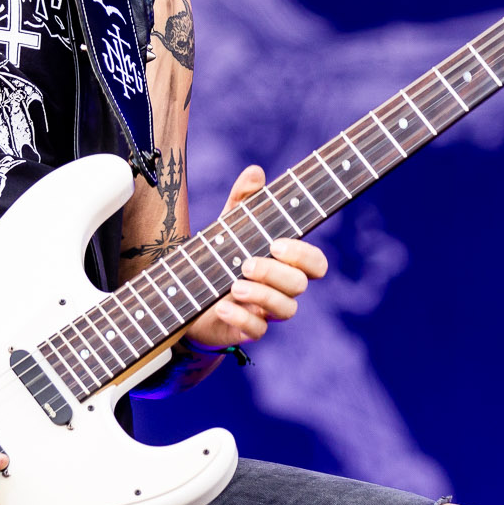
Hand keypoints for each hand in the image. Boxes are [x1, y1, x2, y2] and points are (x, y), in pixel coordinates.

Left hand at [185, 165, 328, 350]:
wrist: (188, 294)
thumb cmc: (220, 255)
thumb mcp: (228, 226)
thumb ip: (242, 201)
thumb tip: (255, 172)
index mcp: (285, 263)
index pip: (315, 264)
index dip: (304, 256)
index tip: (277, 244)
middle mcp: (282, 289)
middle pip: (300, 285)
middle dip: (275, 273)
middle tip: (246, 263)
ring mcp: (267, 312)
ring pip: (286, 310)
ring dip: (261, 295)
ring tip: (233, 285)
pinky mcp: (247, 330)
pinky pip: (257, 332)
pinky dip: (240, 319)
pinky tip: (221, 307)